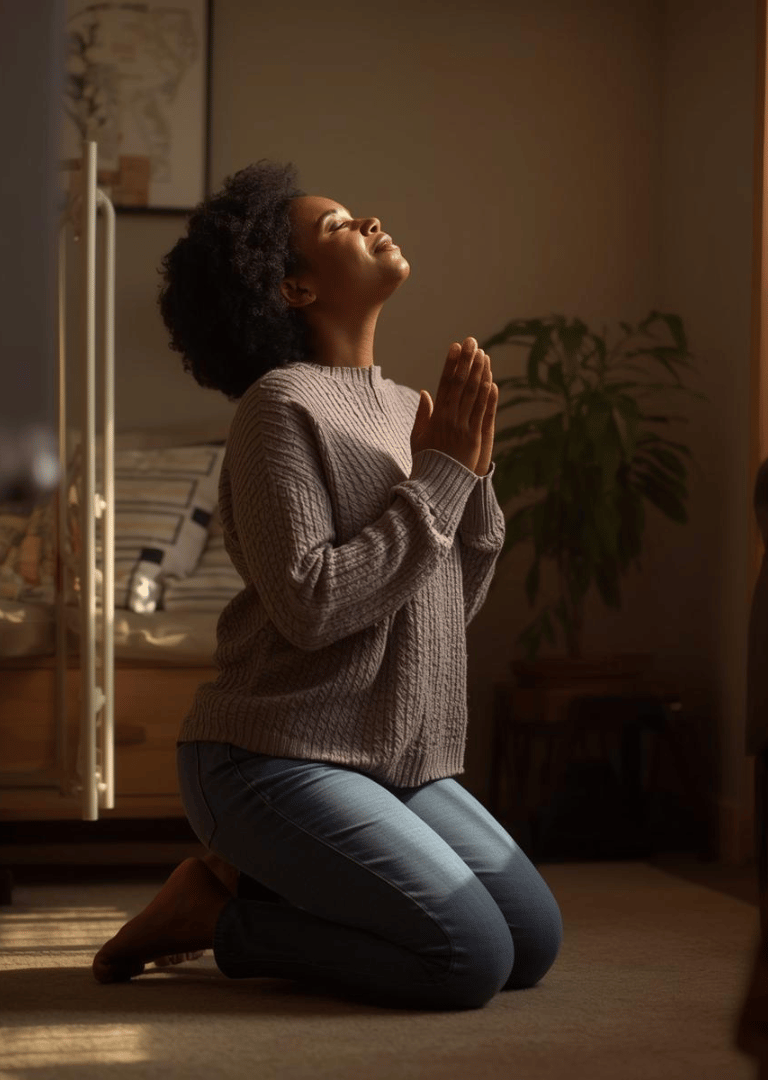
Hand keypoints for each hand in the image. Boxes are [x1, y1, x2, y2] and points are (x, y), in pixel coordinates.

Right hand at [410, 337, 496, 474]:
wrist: (436, 485)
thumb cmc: (426, 461)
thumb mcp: (417, 436)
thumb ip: (422, 414)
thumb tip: (425, 392)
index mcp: (435, 416)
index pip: (444, 383)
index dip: (451, 364)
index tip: (455, 347)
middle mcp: (450, 418)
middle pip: (460, 384)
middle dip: (467, 361)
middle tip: (472, 342)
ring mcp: (464, 427)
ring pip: (473, 395)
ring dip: (479, 372)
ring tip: (483, 354)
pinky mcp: (475, 437)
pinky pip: (483, 412)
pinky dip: (488, 395)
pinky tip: (491, 380)